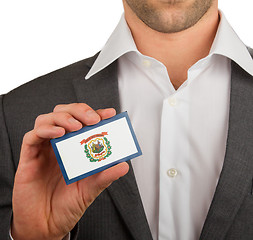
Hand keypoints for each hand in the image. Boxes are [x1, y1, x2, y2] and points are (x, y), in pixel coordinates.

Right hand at [11, 103, 128, 239]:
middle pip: (65, 113)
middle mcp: (59, 145)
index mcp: (75, 148)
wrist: (46, 225)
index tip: (110, 114)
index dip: (96, 114)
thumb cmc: (67, 204)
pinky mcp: (29, 157)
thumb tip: (124, 165)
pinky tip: (58, 133)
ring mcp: (44, 149)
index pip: (85, 122)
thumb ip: (106, 176)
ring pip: (47, 119)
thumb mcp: (91, 189)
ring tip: (76, 126)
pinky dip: (45, 130)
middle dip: (79, 110)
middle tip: (93, 119)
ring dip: (63, 117)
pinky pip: (32, 136)